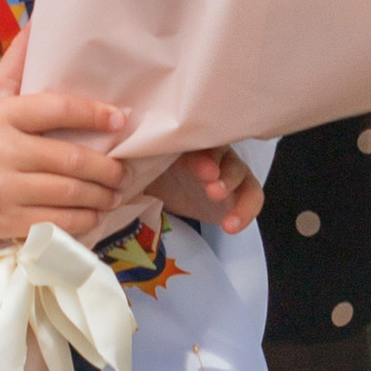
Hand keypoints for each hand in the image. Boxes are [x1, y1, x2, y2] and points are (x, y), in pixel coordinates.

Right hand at [0, 30, 130, 243]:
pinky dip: (83, 222)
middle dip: (107, 168)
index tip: (121, 120)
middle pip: (70, 159)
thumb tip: (40, 20)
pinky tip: (94, 215)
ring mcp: (3, 190)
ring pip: (67, 194)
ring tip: (114, 193)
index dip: (95, 115)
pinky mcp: (5, 222)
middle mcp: (1, 152)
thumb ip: (16, 62)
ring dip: (101, 196)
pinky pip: (56, 223)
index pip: (57, 110)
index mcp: (0, 115)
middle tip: (124, 170)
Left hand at [133, 146, 263, 235]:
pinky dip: (246, 211)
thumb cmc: (148, 172)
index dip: (204, 157)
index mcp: (186, 143)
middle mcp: (211, 152)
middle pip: (225, 155)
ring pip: (241, 173)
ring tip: (219, 203)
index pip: (201, 143)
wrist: (159, 189)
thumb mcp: (138, 168)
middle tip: (212, 188)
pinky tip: (231, 226)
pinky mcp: (236, 192)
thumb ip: (133, 164)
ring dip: (233, 187)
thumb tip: (119, 166)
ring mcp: (226, 171)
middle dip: (221, 171)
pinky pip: (252, 196)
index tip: (201, 172)